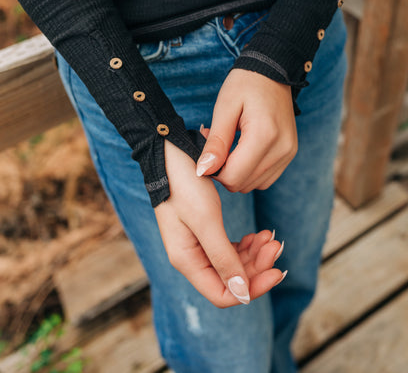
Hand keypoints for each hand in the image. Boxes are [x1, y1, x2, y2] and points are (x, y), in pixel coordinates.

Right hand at [154, 138, 286, 307]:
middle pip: (231, 279)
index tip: (277, 270)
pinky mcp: (204, 231)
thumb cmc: (185, 184)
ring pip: (233, 263)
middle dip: (257, 265)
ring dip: (255, 254)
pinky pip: (230, 248)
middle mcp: (191, 258)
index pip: (223, 294)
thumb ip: (224, 258)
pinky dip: (248, 243)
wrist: (170, 152)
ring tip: (270, 236)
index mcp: (187, 261)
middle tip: (276, 243)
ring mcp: (197, 244)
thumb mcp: (207, 220)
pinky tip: (259, 234)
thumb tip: (243, 294)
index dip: (252, 288)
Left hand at [196, 68, 297, 192]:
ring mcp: (289, 153)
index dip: (214, 170)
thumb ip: (216, 142)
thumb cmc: (246, 83)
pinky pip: (265, 178)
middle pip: (243, 184)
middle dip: (224, 169)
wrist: (273, 70)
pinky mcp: (290, 154)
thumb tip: (204, 171)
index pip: (233, 177)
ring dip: (237, 171)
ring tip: (230, 143)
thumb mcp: (225, 107)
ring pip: (254, 184)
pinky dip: (250, 170)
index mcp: (264, 136)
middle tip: (217, 142)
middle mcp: (282, 149)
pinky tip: (243, 149)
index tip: (208, 149)